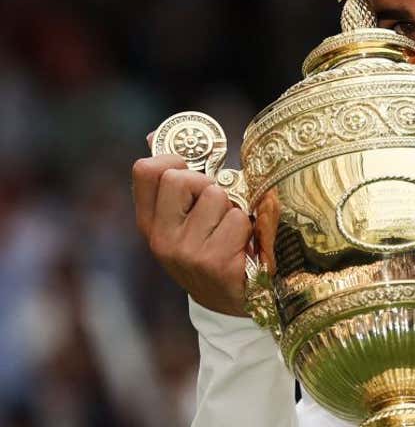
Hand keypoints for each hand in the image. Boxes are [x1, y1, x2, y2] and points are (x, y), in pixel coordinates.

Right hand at [132, 152, 252, 315]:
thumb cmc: (209, 248)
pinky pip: (239, 219)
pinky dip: (249, 227)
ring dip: (233, 208)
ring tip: (231, 230)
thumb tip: (155, 134)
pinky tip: (243, 246)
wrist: (228, 301)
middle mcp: (162, 238)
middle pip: (182, 177)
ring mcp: (188, 253)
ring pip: (217, 196)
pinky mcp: (216, 264)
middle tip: (217, 207)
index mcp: (150, 223)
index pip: (145, 170)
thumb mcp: (183, 219)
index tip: (190, 169)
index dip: (172, 159)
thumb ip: (173, 181)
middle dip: (207, 184)